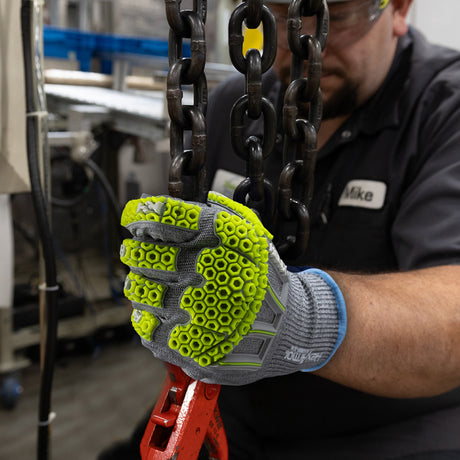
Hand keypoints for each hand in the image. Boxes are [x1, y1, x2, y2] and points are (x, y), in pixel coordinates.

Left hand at [120, 192, 345, 384]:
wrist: (285, 329)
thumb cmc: (263, 279)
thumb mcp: (253, 237)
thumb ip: (222, 213)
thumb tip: (178, 202)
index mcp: (218, 243)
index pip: (163, 216)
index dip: (141, 214)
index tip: (134, 218)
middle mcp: (202, 274)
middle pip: (142, 255)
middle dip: (134, 250)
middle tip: (133, 251)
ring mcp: (190, 313)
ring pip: (138, 290)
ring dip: (138, 283)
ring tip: (149, 283)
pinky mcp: (184, 346)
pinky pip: (145, 325)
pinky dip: (146, 315)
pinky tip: (161, 311)